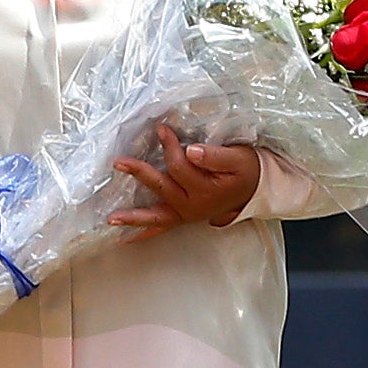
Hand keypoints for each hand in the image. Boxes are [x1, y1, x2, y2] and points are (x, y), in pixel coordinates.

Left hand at [110, 124, 264, 237]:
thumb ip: (215, 156)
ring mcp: (186, 214)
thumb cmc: (246, 170)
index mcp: (207, 190)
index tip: (162, 129)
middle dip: (140, 173)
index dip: (170, 146)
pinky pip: (160, 227)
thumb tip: (192, 151)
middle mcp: (193, 206)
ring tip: (111, 219)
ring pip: (157, 216)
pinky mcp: (182, 217)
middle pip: (162, 187)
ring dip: (133, 217)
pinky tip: (124, 238)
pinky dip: (142, 233)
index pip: (180, 166)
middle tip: (119, 162)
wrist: (256, 190)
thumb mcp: (238, 158)